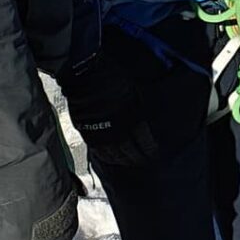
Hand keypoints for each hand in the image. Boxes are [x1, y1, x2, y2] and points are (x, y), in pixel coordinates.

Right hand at [61, 53, 160, 168]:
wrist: (86, 78)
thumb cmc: (111, 79)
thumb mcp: (133, 92)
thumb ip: (138, 110)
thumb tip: (142, 122)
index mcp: (134, 120)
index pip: (145, 142)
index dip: (150, 149)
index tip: (153, 152)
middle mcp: (120, 132)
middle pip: (131, 152)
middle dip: (138, 157)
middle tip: (142, 160)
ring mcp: (104, 136)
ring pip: (116, 156)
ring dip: (123, 160)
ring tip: (128, 162)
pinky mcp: (89, 136)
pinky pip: (100, 153)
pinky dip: (107, 158)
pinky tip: (110, 159)